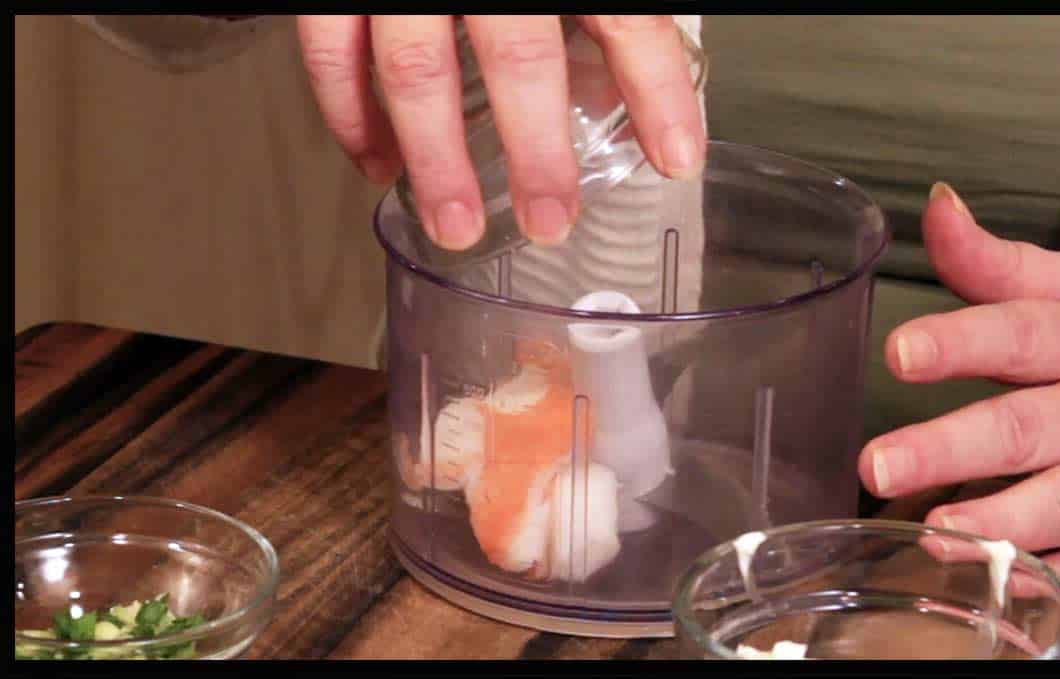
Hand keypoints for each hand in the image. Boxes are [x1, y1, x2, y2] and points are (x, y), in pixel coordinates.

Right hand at [296, 15, 703, 248]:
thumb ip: (598, 3)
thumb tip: (621, 72)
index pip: (623, 16)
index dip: (656, 88)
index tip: (678, 157)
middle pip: (517, 52)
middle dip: (535, 150)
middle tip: (550, 222)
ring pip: (415, 67)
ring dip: (436, 159)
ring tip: (454, 227)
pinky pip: (332, 48)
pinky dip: (352, 115)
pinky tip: (381, 166)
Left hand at [860, 183, 1059, 604]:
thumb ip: (1004, 267)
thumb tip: (937, 210)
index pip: (1021, 335)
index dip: (961, 343)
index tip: (901, 351)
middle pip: (1029, 428)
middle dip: (951, 448)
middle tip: (879, 464)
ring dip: (1002, 522)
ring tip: (937, 532)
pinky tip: (1008, 583)